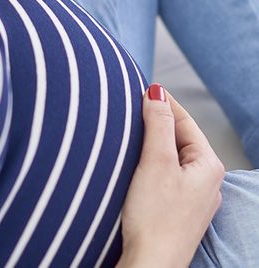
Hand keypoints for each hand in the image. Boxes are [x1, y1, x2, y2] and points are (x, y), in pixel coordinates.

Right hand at [117, 84, 224, 267]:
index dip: (162, 102)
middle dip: (155, 121)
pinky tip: (133, 164)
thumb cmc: (155, 217)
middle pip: (178, 137)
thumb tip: (156, 92)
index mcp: (208, 166)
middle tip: (129, 107)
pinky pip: (165, 174)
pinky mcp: (176, 210)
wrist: (150, 264)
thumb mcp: (155, 161)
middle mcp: (206, 181)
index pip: (184, 120)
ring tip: (128, 132)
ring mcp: (192, 197)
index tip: (139, 87)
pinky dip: (149, 162)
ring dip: (151, 142)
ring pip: (171, 156)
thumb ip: (157, 124)